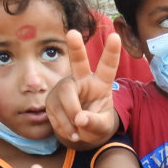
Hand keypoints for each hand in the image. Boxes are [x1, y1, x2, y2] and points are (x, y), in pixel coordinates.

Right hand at [46, 29, 119, 145]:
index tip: (115, 36)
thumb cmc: (96, 125)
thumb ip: (95, 123)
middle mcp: (82, 80)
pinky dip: (63, 126)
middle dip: (75, 48)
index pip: (107, 67)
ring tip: (78, 133)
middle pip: (78, 63)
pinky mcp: (52, 98)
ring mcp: (65, 88)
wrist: (81, 134)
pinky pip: (55, 111)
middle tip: (72, 33)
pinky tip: (70, 132)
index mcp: (101, 84)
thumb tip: (80, 119)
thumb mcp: (103, 128)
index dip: (111, 52)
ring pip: (64, 96)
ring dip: (70, 117)